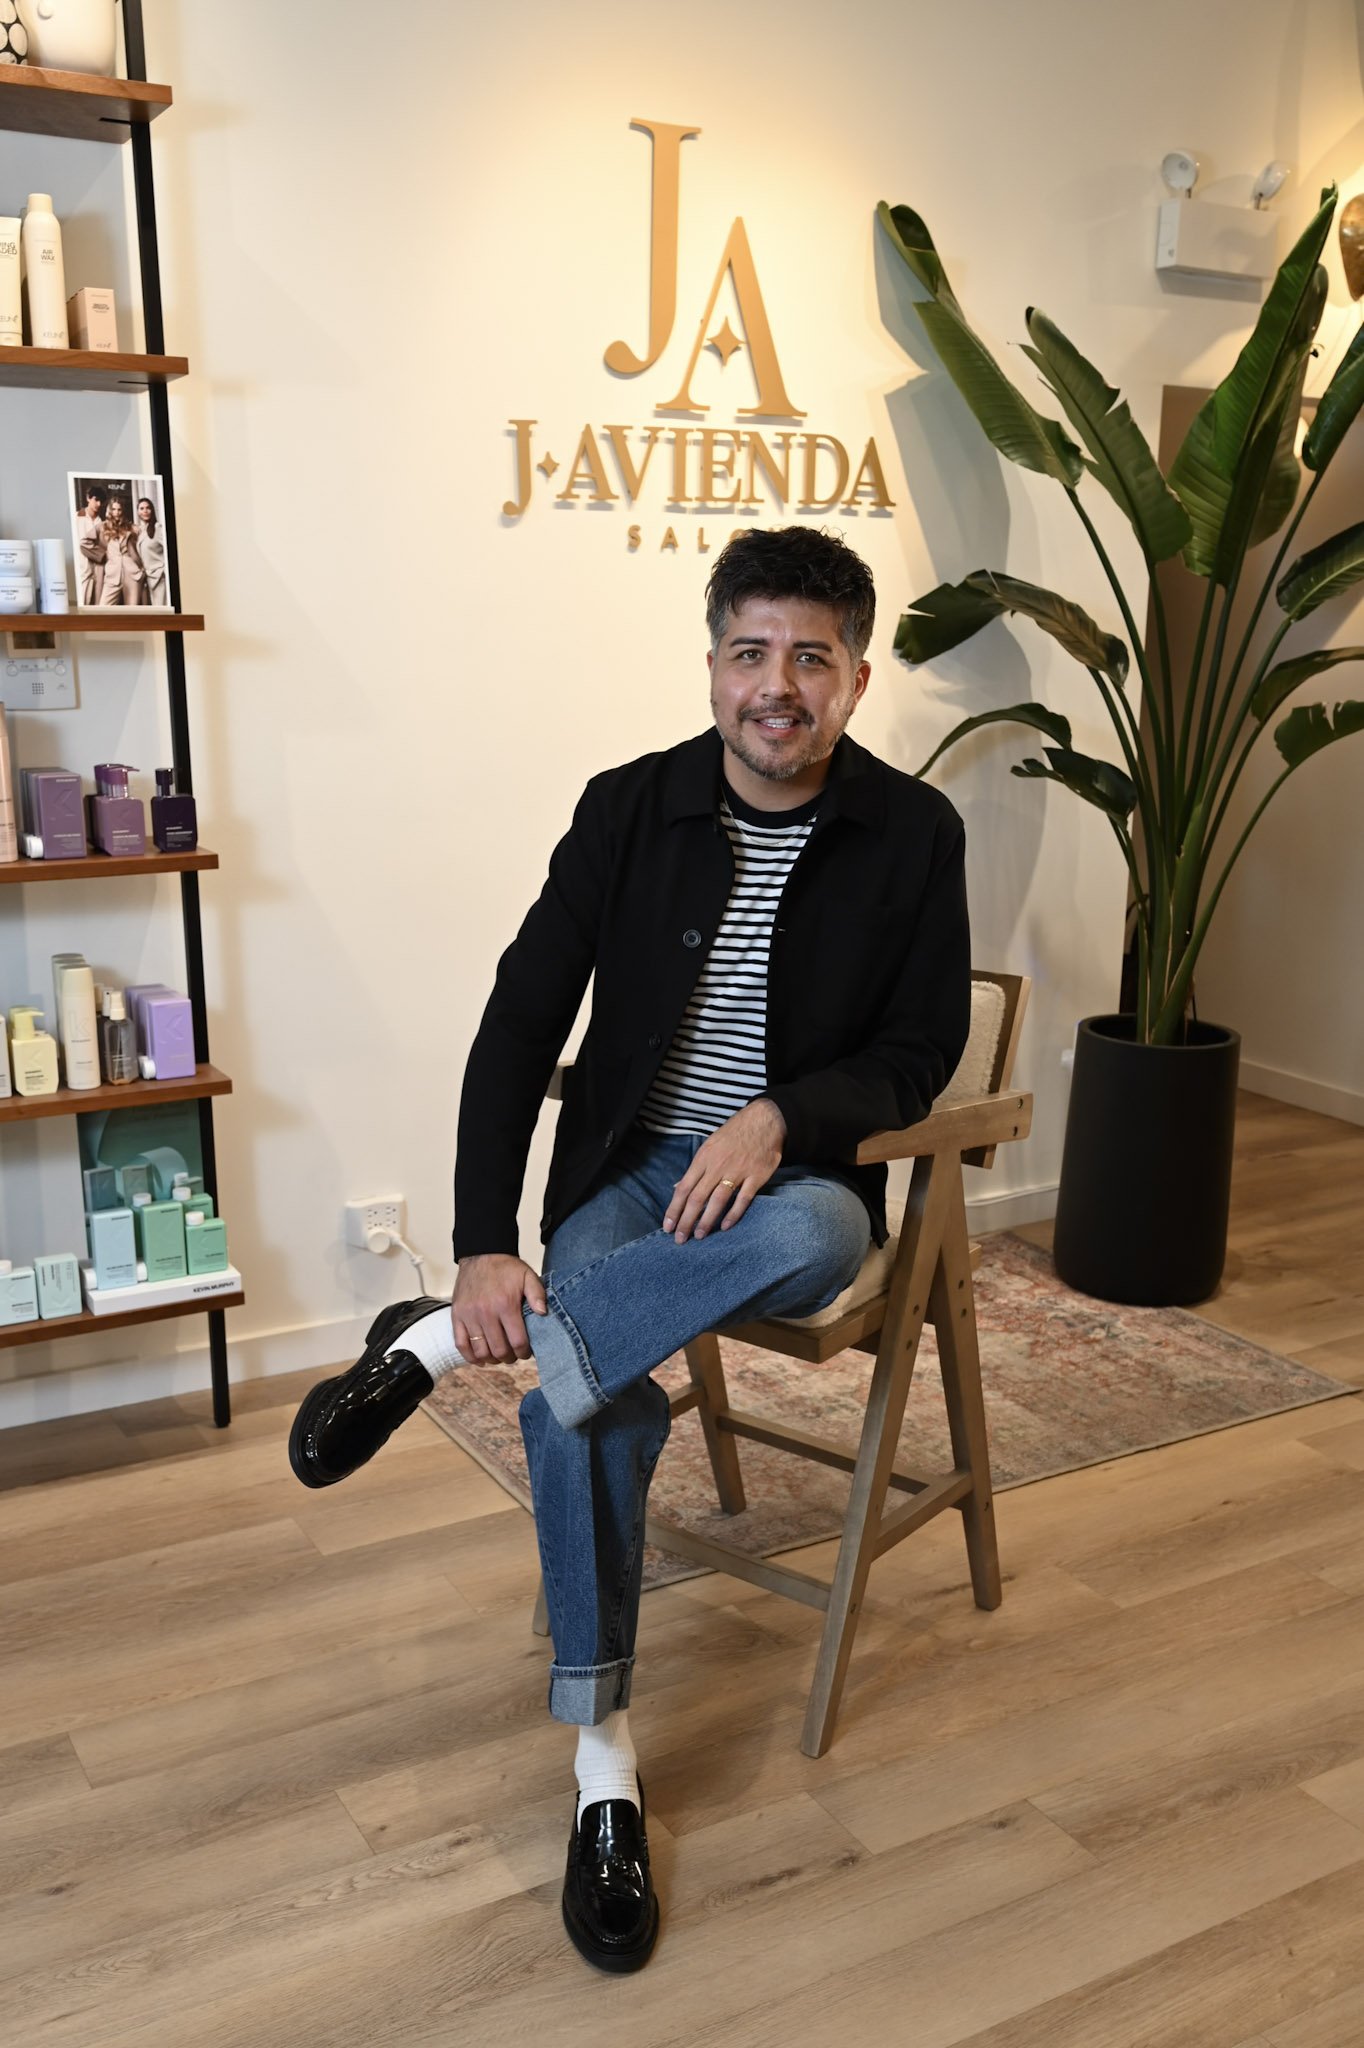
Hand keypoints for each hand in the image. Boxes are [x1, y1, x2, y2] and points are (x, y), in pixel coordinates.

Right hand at [452, 1252, 547, 1364]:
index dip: (524, 1352)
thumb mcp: (528, 1276)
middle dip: (509, 1358)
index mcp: (506, 1305)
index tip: (527, 1352)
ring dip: (492, 1359)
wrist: (481, 1254)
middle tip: (514, 1355)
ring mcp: (469, 1315)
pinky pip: (460, 1344)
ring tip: (499, 1356)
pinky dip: (470, 1356)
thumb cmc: (506, 1268)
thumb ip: (538, 1295)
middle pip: (499, 1350)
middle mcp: (486, 1313)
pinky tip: (480, 1359)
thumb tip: (543, 1313)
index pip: (517, 1341)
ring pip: (480, 1350)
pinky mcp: (457, 1316)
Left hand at [663, 1097, 785, 1242]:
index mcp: (704, 1158)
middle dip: (686, 1220)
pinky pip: (743, 1199)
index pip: (684, 1188)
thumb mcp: (710, 1146)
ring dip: (707, 1220)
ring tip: (699, 1236)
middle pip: (697, 1198)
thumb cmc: (734, 1134)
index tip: (667, 1226)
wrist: (765, 1121)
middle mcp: (718, 1166)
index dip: (674, 1209)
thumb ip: (695, 1169)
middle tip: (679, 1239)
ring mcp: (738, 1171)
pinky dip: (734, 1213)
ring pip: (718, 1200)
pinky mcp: (756, 1176)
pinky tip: (725, 1226)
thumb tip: (678, 1188)